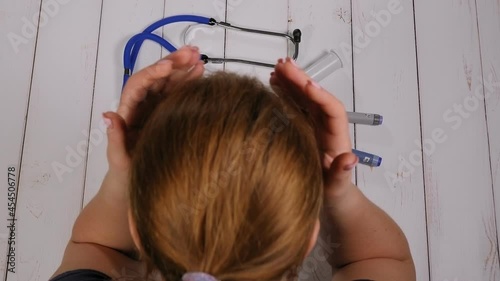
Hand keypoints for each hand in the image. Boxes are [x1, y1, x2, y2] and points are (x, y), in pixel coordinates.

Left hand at [104, 46, 203, 178]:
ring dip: (183, 68)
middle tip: (192, 52)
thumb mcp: (119, 160)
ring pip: (168, 82)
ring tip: (199, 57)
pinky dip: (188, 81)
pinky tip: (200, 72)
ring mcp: (155, 109)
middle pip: (156, 78)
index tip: (169, 66)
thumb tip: (108, 115)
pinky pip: (177, 93)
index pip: (138, 85)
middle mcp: (142, 106)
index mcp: (129, 113)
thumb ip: (115, 139)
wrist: (134, 188)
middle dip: (173, 62)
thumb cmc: (125, 176)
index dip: (153, 73)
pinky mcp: (167, 113)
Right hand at [270, 58, 357, 206]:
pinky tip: (274, 84)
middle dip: (300, 79)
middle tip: (283, 65)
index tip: (306, 84)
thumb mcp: (338, 188)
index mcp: (336, 138)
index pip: (332, 110)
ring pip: (304, 98)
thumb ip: (342, 175)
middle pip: (315, 98)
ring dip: (291, 82)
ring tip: (276, 69)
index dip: (319, 95)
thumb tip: (349, 159)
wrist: (332, 200)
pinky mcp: (303, 129)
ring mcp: (314, 126)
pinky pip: (295, 106)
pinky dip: (285, 93)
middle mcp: (326, 127)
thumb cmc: (336, 195)